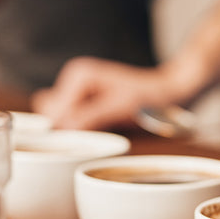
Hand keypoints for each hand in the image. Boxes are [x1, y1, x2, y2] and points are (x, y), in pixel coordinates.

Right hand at [33, 57, 192, 130]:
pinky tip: (99, 132)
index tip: (84, 142)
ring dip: (73, 131)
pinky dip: (80, 130)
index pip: (53, 111)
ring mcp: (78, 91)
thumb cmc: (149, 98)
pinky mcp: (86, 102)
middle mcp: (74, 80)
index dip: (65, 130)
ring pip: (58, 119)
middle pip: (50, 114)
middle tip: (94, 137)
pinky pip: (70, 121)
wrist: (169, 94)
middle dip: (67, 129)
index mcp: (78, 76)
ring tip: (99, 133)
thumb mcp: (119, 108)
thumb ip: (90, 117)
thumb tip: (63, 130)